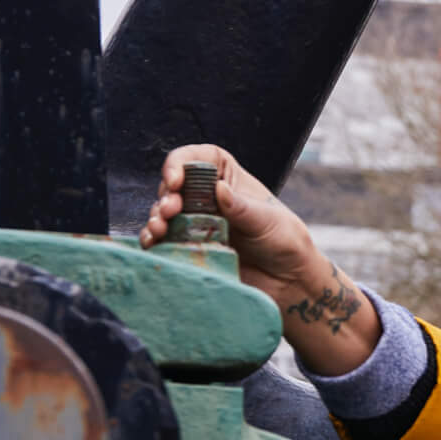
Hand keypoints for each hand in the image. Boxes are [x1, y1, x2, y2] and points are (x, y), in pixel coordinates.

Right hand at [143, 144, 380, 374]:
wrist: (287, 281)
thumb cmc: (285, 243)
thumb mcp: (267, 222)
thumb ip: (242, 208)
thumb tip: (220, 189)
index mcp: (228, 178)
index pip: (199, 158)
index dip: (182, 162)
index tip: (176, 179)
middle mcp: (207, 197)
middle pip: (174, 185)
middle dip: (166, 195)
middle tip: (170, 210)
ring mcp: (196, 222)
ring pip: (164, 212)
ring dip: (156, 217)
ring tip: (160, 229)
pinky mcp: (190, 246)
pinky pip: (164, 239)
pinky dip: (153, 239)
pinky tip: (153, 243)